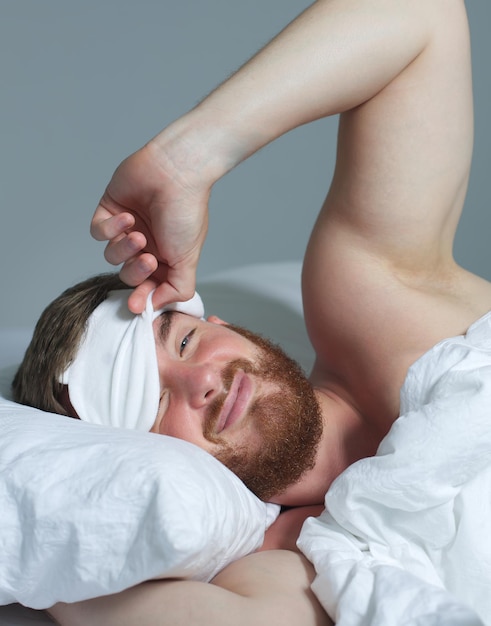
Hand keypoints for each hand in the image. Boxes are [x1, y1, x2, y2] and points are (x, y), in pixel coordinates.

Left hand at [91, 138, 210, 313]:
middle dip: (136, 271)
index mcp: (165, 258)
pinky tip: (126, 216)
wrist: (176, 172)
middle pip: (128, 275)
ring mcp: (126, 229)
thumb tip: (157, 305)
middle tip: (147, 260)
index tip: (137, 306)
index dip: (142, 297)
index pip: (149, 287)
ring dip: (124, 247)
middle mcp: (146, 245)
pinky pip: (99, 232)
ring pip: (112, 255)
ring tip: (138, 233)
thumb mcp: (188, 259)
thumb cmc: (186, 212)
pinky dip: (110, 228)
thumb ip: (177, 288)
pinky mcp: (109, 212)